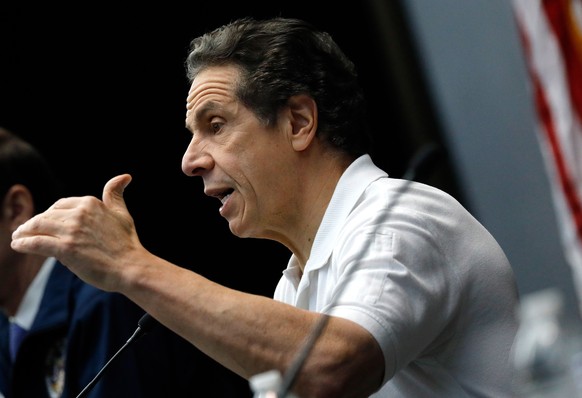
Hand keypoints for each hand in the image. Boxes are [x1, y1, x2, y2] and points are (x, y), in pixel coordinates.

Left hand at [11, 174, 142, 290]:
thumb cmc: (127, 242)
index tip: (44, 222)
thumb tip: (125, 176)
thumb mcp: (121, 213)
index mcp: (90, 203)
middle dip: (33, 223)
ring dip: (24, 232)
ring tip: (17, 238)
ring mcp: (72, 231)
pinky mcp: (66, 249)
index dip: (49, 214)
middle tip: (24, 231)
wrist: (130, 267)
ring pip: (38, 227)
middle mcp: (79, 213)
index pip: (60, 205)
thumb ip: (115, 194)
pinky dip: (24, 243)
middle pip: (46, 215)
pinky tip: (18, 245)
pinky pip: (37, 243)